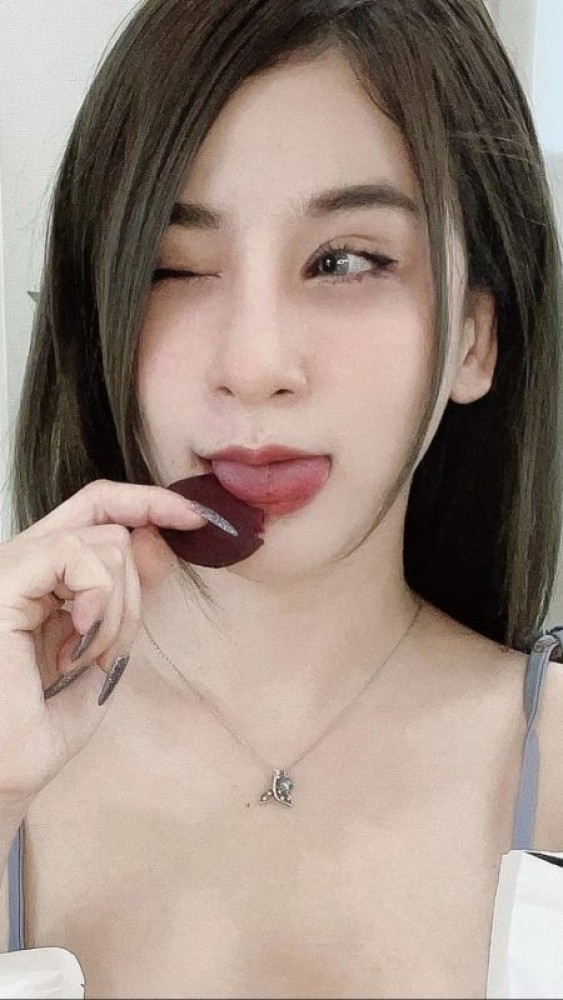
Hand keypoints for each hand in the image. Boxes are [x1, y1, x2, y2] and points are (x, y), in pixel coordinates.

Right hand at [0, 479, 206, 805]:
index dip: (148, 502)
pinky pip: (75, 553)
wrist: (4, 776)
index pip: (96, 509)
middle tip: (110, 651)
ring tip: (82, 661)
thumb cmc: (39, 728)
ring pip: (104, 541)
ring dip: (117, 610)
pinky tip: (75, 645)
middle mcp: (19, 562)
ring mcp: (7, 567)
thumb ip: (126, 594)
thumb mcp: (103, 648)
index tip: (197, 518)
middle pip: (106, 516)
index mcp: (39, 575)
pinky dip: (97, 601)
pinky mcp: (2, 579)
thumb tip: (157, 539)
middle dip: (136, 584)